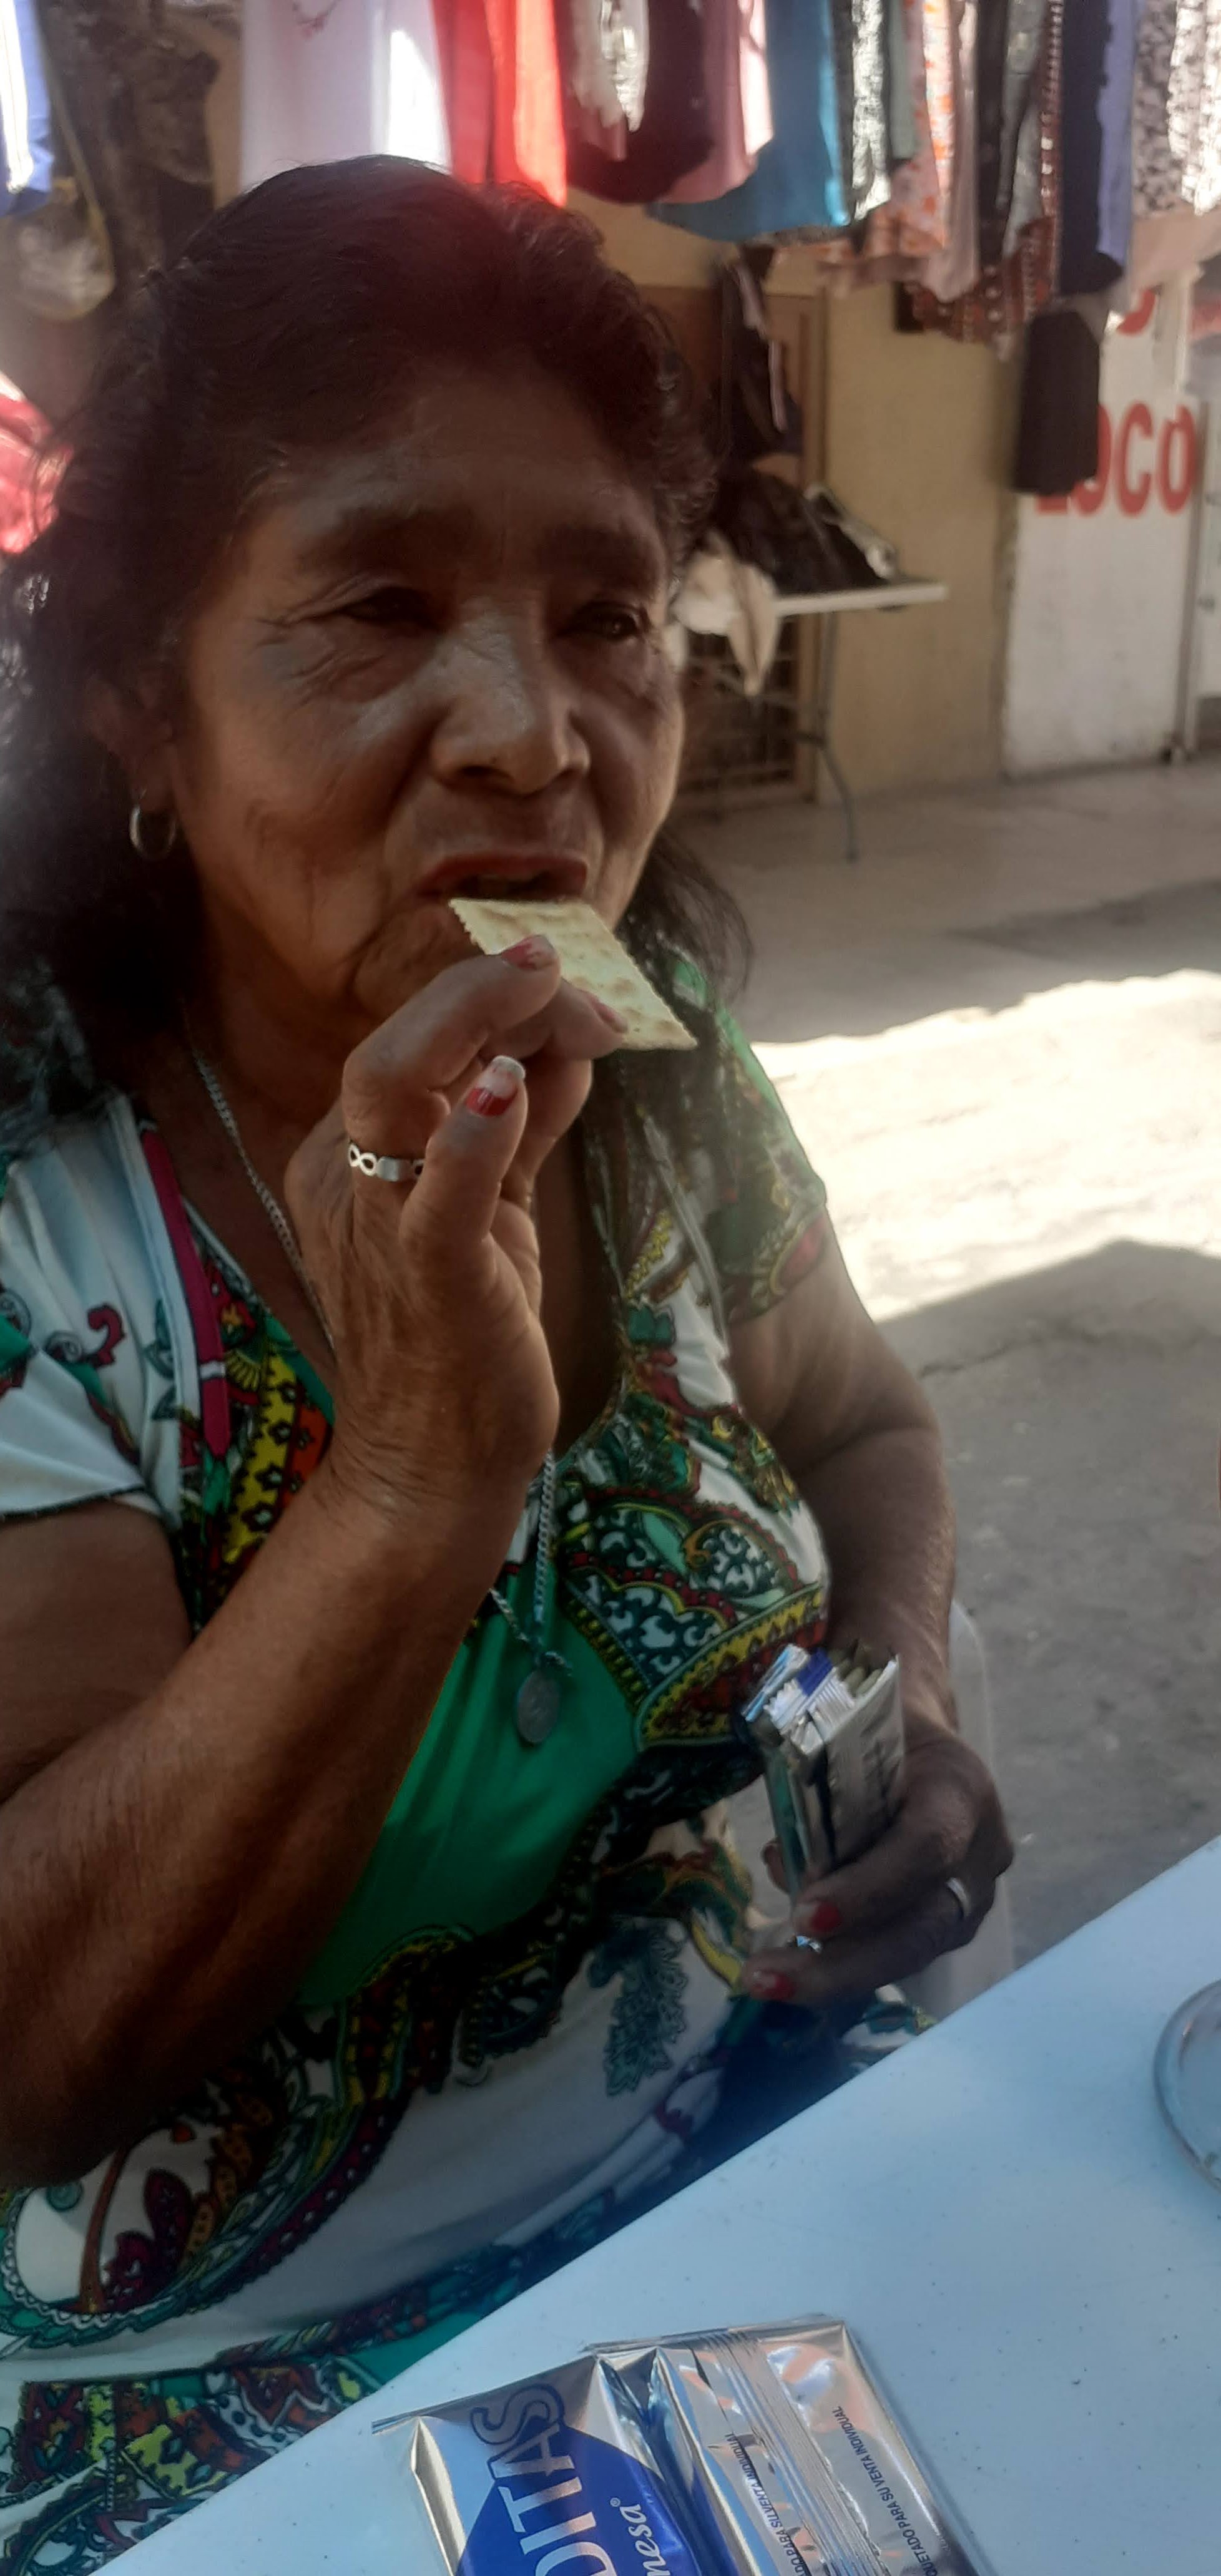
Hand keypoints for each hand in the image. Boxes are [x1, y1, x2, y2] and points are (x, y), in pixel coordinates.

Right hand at [284, 936, 621, 1538]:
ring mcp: (376, 1226)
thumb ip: (520, 1128)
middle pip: (389, 1046)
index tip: (564, 988)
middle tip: (556, 970)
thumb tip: (562, 1048)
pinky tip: (509, 1087)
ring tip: (549, 993)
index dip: (488, 1002)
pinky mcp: (427, 1277)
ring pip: (388, 1088)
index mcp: (347, 1158)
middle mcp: (343, 1178)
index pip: (408, 1046)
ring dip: (473, 1024)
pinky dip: (473, 1136)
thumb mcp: (493, 1210)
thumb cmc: (464, 1336)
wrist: (438, 1464)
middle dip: (478, 993)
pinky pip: (437, 1196)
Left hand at [742, 1706, 1014, 2010]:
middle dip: (843, 1963)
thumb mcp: (852, 1724)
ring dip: (833, 1975)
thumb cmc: (878, 1724)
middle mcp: (979, 1852)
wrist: (917, 1738)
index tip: (805, 1916)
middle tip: (766, 1978)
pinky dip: (840, 1963)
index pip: (926, 1847)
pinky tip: (785, 1969)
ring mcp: (969, 1895)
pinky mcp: (947, 1922)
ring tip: (764, 1981)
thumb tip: (778, 1856)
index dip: (870, 1889)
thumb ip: (818, 1777)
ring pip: (911, 1952)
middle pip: (923, 1925)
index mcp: (960, 1787)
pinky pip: (897, 1951)